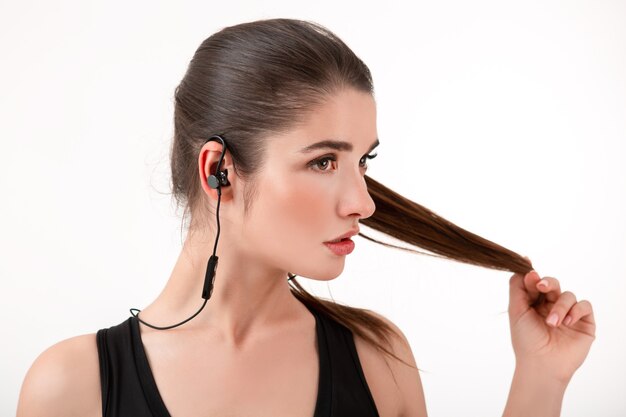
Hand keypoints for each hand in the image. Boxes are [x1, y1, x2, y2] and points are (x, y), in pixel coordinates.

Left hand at [508, 260, 595, 383]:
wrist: (541, 364)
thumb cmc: (526, 340)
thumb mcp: (516, 311)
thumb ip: (517, 287)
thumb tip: (524, 265)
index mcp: (534, 303)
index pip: (536, 283)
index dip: (533, 277)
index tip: (530, 274)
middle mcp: (551, 306)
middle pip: (553, 284)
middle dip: (548, 283)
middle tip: (542, 286)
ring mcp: (568, 314)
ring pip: (568, 295)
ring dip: (559, 306)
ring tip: (552, 323)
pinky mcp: (584, 322)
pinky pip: (584, 305)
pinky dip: (575, 310)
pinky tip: (566, 322)